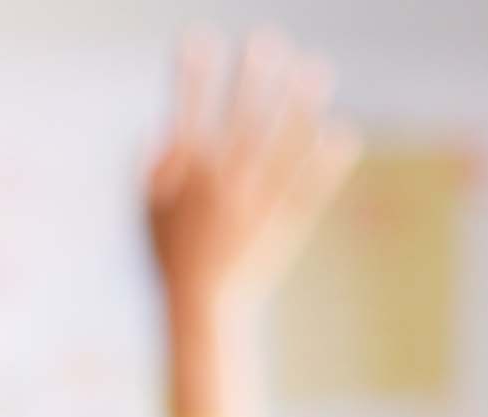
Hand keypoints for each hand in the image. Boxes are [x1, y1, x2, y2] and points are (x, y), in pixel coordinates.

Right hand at [144, 30, 358, 416]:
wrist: (203, 309)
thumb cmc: (171, 259)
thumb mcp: (148, 214)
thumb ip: (151, 169)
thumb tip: (159, 128)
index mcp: (186, 177)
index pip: (186, 113)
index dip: (190, 73)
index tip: (196, 37)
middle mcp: (222, 181)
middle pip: (240, 116)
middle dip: (252, 75)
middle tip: (265, 40)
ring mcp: (256, 199)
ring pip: (281, 142)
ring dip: (299, 104)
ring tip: (315, 70)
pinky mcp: (286, 219)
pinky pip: (309, 183)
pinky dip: (325, 160)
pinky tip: (340, 134)